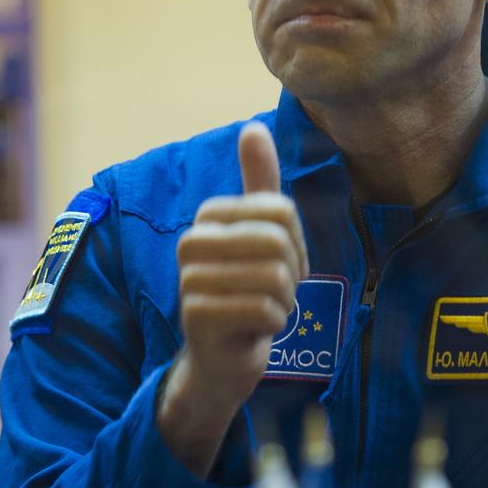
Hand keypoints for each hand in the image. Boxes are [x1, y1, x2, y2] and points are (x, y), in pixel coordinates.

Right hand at [157, 122, 307, 475]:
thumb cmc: (246, 293)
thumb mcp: (259, 235)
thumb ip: (260, 184)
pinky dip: (273, 325)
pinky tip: (254, 331)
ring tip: (262, 311)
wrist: (223, 359)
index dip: (297, 244)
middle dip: (291, 275)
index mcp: (209, 216)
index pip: (282, 211)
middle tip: (274, 294)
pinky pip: (264, 310)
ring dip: (282, 303)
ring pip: (273, 277)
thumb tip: (253, 127)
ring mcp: (190, 280)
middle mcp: (191, 243)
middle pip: (278, 242)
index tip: (281, 265)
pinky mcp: (197, 316)